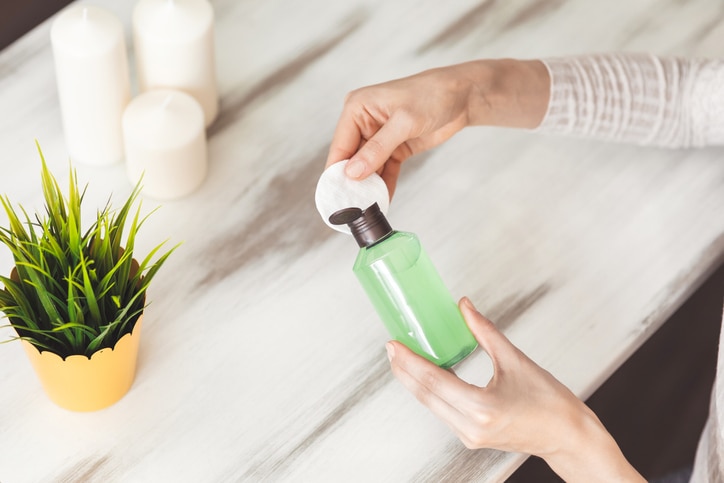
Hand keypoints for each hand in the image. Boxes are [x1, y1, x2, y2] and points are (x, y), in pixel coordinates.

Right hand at [325, 60, 549, 196]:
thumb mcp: (404, 122)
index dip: (336, 173)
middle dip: (353, 183)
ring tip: (366, 209)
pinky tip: (383, 201)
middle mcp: (363, 122)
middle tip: (351, 209)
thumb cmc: (432, 95)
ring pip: (367, 168)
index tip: (336, 197)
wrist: (462, 96)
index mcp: (357, 108)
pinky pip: (384, 170)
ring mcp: (377, 136)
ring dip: (369, 187)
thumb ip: (378, 149)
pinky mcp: (393, 147)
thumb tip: (353, 173)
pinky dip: (384, 185)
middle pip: (351, 160)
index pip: (340, 146)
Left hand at [386, 297, 643, 481]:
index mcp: (482, 407)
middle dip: (404, 370)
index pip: (434, 380)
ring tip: (402, 358)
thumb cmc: (551, 403)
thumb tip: (464, 308)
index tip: (394, 345)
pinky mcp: (470, 436)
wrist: (568, 437)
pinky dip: (430, 391)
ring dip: (414, 381)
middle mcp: (471, 426)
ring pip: (430, 404)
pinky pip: (441, 410)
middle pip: (425, 395)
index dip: (410, 361)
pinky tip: (425, 375)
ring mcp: (469, 435)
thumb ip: (484, 332)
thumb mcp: (516, 360)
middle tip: (392, 347)